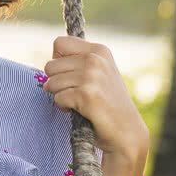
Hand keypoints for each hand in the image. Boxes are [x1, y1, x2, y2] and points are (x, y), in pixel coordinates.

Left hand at [43, 37, 149, 175]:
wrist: (125, 131)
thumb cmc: (107, 103)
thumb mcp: (98, 73)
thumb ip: (77, 62)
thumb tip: (49, 63)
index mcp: (99, 50)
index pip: (59, 43)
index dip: (58, 61)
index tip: (70, 74)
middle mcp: (96, 59)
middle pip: (50, 65)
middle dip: (56, 82)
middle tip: (75, 93)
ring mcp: (92, 76)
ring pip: (51, 83)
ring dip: (60, 96)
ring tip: (78, 102)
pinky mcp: (86, 94)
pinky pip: (57, 98)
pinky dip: (64, 108)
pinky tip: (79, 111)